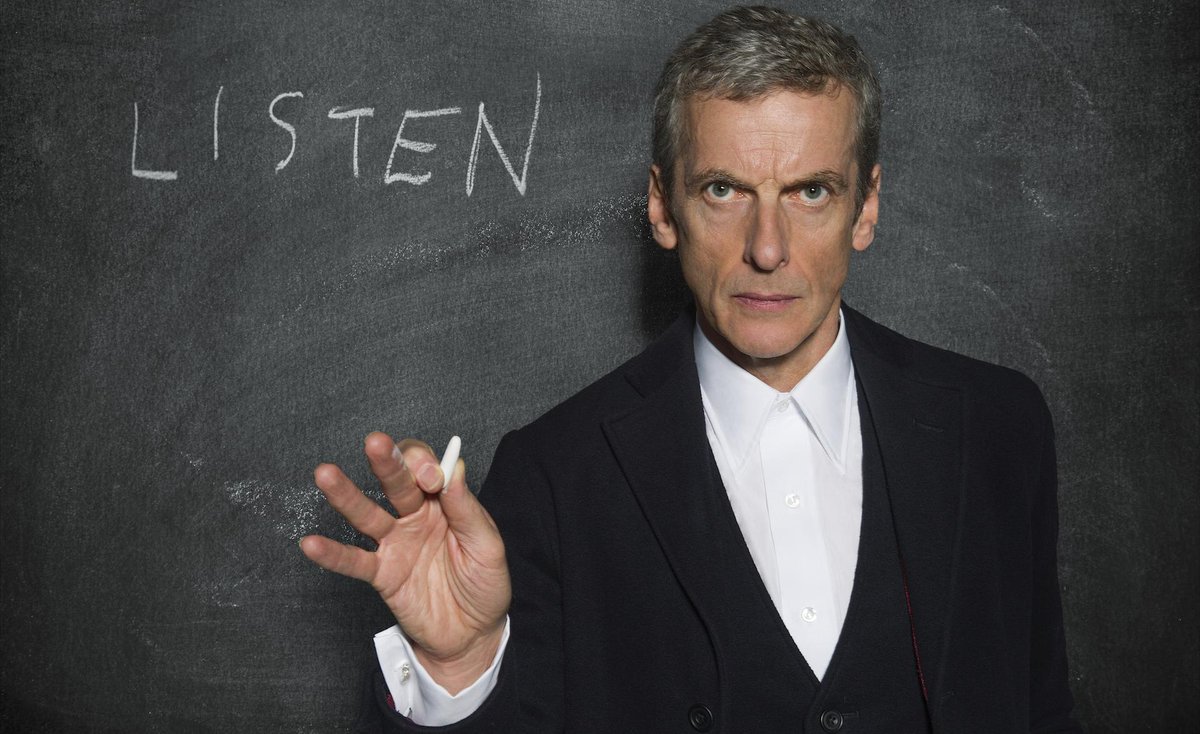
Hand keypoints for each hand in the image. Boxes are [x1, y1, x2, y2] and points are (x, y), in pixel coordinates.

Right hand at [300, 432, 510, 692]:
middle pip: (397, 483)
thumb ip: (468, 510)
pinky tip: (311, 544)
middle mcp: (416, 517)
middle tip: (376, 443)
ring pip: (367, 514)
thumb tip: (455, 467)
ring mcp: (396, 544)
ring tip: (325, 474)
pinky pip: (354, 561)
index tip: (432, 478)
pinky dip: (332, 554)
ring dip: (346, 495)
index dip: (426, 467)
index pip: (429, 471)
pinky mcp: (383, 574)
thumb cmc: (484, 584)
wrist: (473, 633)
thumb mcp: (487, 546)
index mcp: (445, 504)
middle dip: (387, 463)